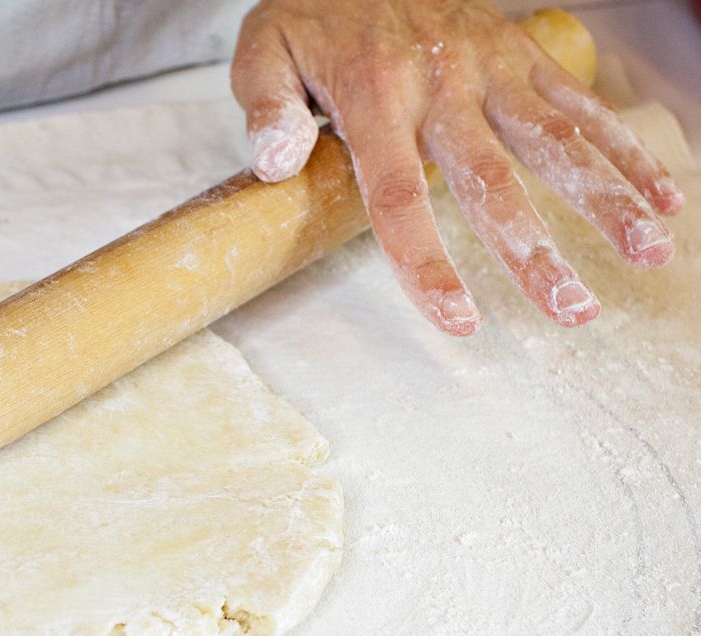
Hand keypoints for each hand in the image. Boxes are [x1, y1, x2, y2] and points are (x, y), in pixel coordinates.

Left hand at [230, 0, 684, 334]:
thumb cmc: (310, 16)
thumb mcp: (261, 52)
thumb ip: (265, 108)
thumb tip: (273, 164)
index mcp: (373, 97)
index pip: (400, 196)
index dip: (427, 262)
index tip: (458, 318)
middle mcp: (441, 85)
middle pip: (492, 180)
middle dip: (535, 249)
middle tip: (572, 308)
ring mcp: (491, 68)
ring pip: (555, 140)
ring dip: (606, 198)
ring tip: (648, 252)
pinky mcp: (522, 55)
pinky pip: (578, 103)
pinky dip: (622, 147)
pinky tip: (661, 197)